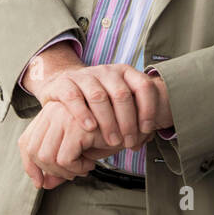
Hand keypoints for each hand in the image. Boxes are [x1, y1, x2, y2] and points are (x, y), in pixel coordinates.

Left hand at [17, 100, 123, 189]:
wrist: (132, 121)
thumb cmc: (106, 134)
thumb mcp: (77, 150)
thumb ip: (58, 165)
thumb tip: (42, 184)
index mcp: (49, 113)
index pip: (27, 143)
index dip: (30, 166)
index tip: (42, 182)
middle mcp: (52, 110)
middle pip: (35, 151)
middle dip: (52, 171)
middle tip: (73, 173)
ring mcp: (63, 116)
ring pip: (47, 157)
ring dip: (66, 170)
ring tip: (84, 166)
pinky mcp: (76, 126)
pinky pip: (65, 159)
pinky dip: (77, 168)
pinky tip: (92, 163)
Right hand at [26, 54, 169, 150]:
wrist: (65, 84)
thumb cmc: (100, 101)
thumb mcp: (119, 102)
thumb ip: (134, 116)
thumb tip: (146, 139)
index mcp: (125, 73)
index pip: (143, 85)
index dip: (148, 109)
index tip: (146, 130)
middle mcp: (107, 71)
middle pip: (121, 94)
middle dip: (127, 122)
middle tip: (128, 143)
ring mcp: (85, 75)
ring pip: (99, 96)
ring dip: (108, 122)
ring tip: (112, 142)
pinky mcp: (65, 83)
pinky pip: (74, 97)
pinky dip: (83, 113)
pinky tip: (90, 128)